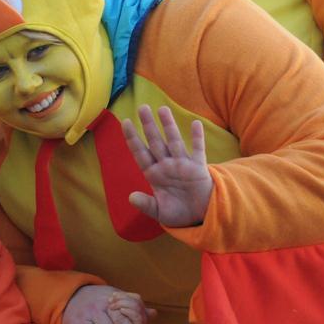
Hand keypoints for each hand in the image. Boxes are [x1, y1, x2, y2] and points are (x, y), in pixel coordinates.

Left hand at [122, 105, 213, 227]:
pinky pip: (198, 150)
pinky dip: (197, 138)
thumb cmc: (177, 212)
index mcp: (153, 174)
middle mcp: (166, 165)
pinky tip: (195, 124)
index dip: (132, 138)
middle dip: (148, 126)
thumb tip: (131, 198)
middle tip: (142, 108)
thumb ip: (145, 204)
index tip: (124, 123)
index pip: (140, 153)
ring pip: (174, 141)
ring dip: (169, 126)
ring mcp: (182, 164)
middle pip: (155, 142)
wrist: (199, 215)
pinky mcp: (198, 168)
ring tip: (162, 109)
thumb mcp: (159, 211)